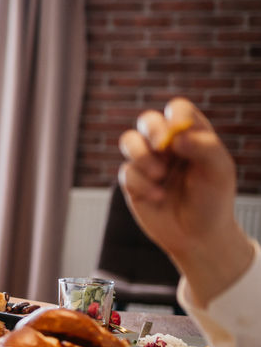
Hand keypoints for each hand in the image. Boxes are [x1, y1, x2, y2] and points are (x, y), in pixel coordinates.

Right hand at [117, 96, 252, 302]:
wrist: (197, 237)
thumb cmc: (213, 201)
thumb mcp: (219, 171)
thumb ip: (204, 147)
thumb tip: (176, 136)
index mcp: (192, 136)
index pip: (178, 110)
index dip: (175, 114)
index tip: (180, 131)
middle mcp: (167, 146)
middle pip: (147, 120)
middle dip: (152, 130)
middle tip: (161, 145)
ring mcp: (148, 163)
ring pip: (128, 141)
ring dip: (141, 156)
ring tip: (159, 175)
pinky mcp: (133, 183)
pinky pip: (126, 172)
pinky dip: (141, 184)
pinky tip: (158, 197)